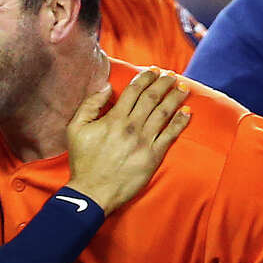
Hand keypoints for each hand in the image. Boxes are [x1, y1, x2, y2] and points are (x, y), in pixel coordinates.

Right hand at [66, 70, 190, 214]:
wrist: (93, 191)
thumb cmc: (83, 161)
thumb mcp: (76, 129)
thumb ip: (90, 105)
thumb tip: (107, 87)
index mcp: (114, 119)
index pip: (134, 91)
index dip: (145, 78)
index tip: (153, 71)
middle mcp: (132, 127)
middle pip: (152, 98)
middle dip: (164, 83)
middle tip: (171, 75)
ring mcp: (145, 141)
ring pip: (164, 113)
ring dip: (175, 98)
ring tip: (183, 88)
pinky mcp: (153, 156)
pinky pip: (171, 135)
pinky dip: (180, 122)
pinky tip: (187, 112)